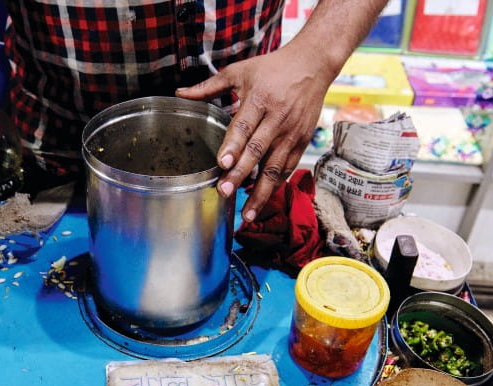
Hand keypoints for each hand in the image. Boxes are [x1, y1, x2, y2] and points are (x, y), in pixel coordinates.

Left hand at [176, 44, 335, 221]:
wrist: (313, 64)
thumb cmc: (273, 68)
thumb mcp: (240, 71)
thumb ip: (209, 87)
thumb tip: (179, 93)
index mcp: (260, 99)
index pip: (244, 126)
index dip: (233, 146)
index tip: (221, 163)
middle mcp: (277, 118)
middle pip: (258, 151)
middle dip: (241, 174)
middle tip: (224, 192)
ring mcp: (292, 133)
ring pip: (275, 168)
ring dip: (260, 193)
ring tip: (246, 214)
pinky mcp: (302, 142)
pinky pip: (287, 169)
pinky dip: (274, 186)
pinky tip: (261, 201)